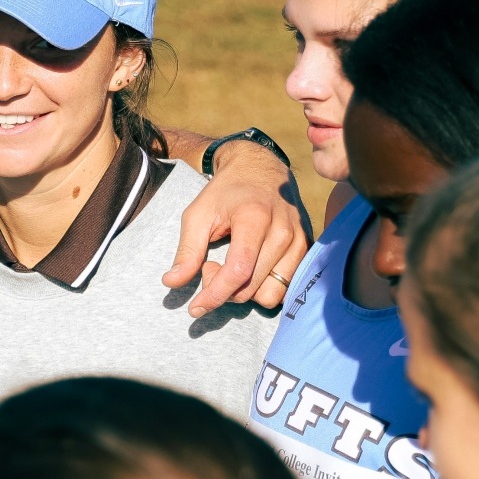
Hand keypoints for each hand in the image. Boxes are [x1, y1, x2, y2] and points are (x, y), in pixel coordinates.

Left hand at [164, 141, 309, 316]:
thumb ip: (186, 251)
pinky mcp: (305, 250)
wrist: (260, 169)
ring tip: (231, 266)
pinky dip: (262, 288)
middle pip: (250, 287)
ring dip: (244, 291)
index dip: (214, 295)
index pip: (238, 271)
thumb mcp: (197, 214)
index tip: (195, 308)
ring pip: (270, 294)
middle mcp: (282, 233)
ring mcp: (298, 242)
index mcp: (254, 219)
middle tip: (210, 266)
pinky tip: (249, 269)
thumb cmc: (225, 192)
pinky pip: (285, 287)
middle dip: (222, 288)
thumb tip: (172, 283)